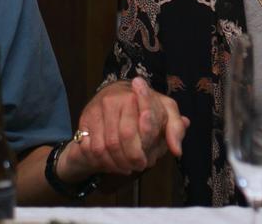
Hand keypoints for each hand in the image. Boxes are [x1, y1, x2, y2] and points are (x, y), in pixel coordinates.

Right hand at [61, 77, 188, 178]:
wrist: (112, 96)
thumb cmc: (143, 108)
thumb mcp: (165, 112)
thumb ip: (175, 128)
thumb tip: (177, 150)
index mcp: (137, 94)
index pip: (146, 117)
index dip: (148, 137)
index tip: (146, 159)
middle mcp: (114, 99)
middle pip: (124, 136)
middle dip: (133, 157)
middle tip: (140, 166)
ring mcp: (96, 109)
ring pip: (105, 146)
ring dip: (117, 163)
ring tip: (126, 167)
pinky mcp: (84, 120)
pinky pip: (90, 148)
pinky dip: (101, 162)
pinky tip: (112, 164)